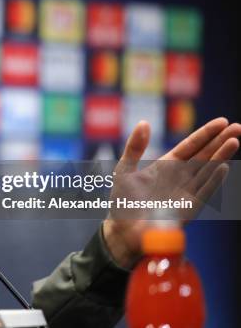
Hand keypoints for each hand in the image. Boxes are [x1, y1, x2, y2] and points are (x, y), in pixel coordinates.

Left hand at [103, 118, 240, 267]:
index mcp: (166, 166)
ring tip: (235, 140)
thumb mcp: (125, 170)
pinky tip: (223, 167)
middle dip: (220, 141)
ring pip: (207, 170)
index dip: (205, 134)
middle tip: (238, 126)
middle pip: (204, 155)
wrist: (123, 231)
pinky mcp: (188, 208)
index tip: (222, 121)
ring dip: (221, 156)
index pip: (190, 146)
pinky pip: (203, 191)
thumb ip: (134, 147)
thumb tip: (143, 122)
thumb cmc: (123, 201)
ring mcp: (186, 192)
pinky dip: (213, 180)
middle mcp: (180, 177)